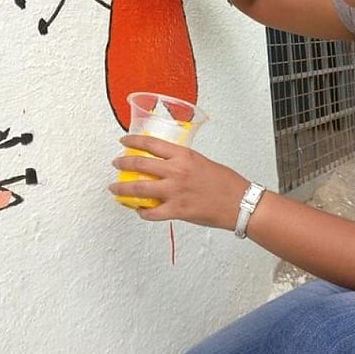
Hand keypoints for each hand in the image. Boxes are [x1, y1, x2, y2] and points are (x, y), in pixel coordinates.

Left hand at [109, 134, 248, 229]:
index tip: (124, 140)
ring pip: (139, 189)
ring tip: (115, 189)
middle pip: (139, 164)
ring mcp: (174, 192)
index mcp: (183, 155)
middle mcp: (176, 171)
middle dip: (122, 163)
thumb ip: (182, 161)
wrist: (239, 202)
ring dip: (123, 189)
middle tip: (116, 163)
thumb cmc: (225, 182)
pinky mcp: (177, 211)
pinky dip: (142, 212)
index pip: (151, 144)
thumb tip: (165, 163)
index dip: (133, 141)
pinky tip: (140, 210)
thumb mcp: (201, 161)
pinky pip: (151, 213)